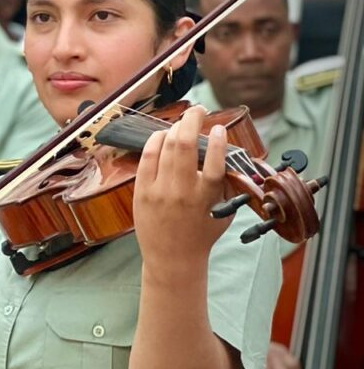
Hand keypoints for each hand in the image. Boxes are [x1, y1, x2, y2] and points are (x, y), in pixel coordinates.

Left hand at [133, 106, 230, 271]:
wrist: (172, 258)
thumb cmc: (202, 234)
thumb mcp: (223, 212)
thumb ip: (226, 186)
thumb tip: (227, 155)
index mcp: (205, 198)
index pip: (213, 163)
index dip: (217, 141)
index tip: (219, 127)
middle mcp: (181, 192)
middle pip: (185, 146)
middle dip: (192, 121)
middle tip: (199, 110)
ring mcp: (159, 191)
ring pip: (165, 147)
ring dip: (174, 128)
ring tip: (182, 123)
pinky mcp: (142, 192)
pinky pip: (146, 158)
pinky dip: (155, 142)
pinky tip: (162, 135)